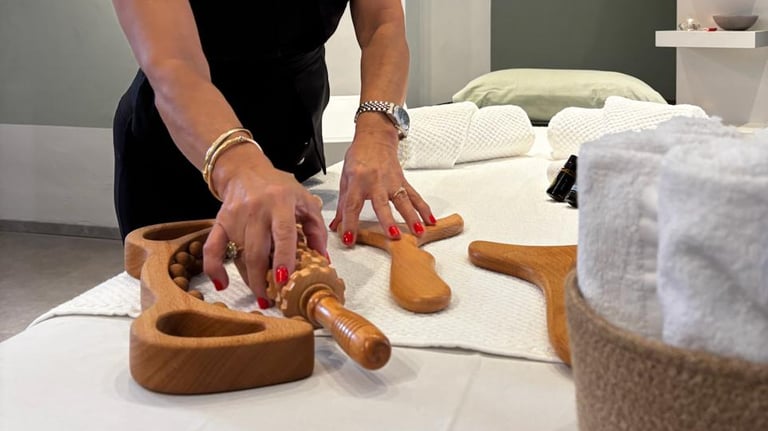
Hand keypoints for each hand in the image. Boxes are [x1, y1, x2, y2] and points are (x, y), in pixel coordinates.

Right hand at [201, 144, 326, 307]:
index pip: (283, 233)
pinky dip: (214, 268)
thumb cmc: (279, 187)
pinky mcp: (219, 222)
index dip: (283, 258)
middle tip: (270, 299)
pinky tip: (222, 284)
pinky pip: (212, 248)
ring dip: (249, 278)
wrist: (245, 170)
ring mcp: (235, 216)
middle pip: (256, 250)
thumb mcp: (305, 201)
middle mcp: (257, 209)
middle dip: (262, 279)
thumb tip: (323, 260)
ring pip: (239, 254)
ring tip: (261, 294)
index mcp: (281, 202)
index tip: (283, 279)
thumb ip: (316, 229)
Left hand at [329, 120, 434, 245]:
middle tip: (393, 236)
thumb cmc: (359, 157)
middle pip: (382, 204)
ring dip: (412, 217)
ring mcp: (392, 181)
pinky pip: (414, 196)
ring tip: (418, 232)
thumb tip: (336, 225)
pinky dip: (423, 209)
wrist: (375, 138)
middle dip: (388, 221)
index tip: (348, 239)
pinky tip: (430, 220)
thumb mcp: (345, 179)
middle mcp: (376, 182)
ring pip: (403, 201)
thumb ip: (342, 205)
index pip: (351, 206)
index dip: (349, 223)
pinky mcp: (402, 181)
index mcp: (357, 181)